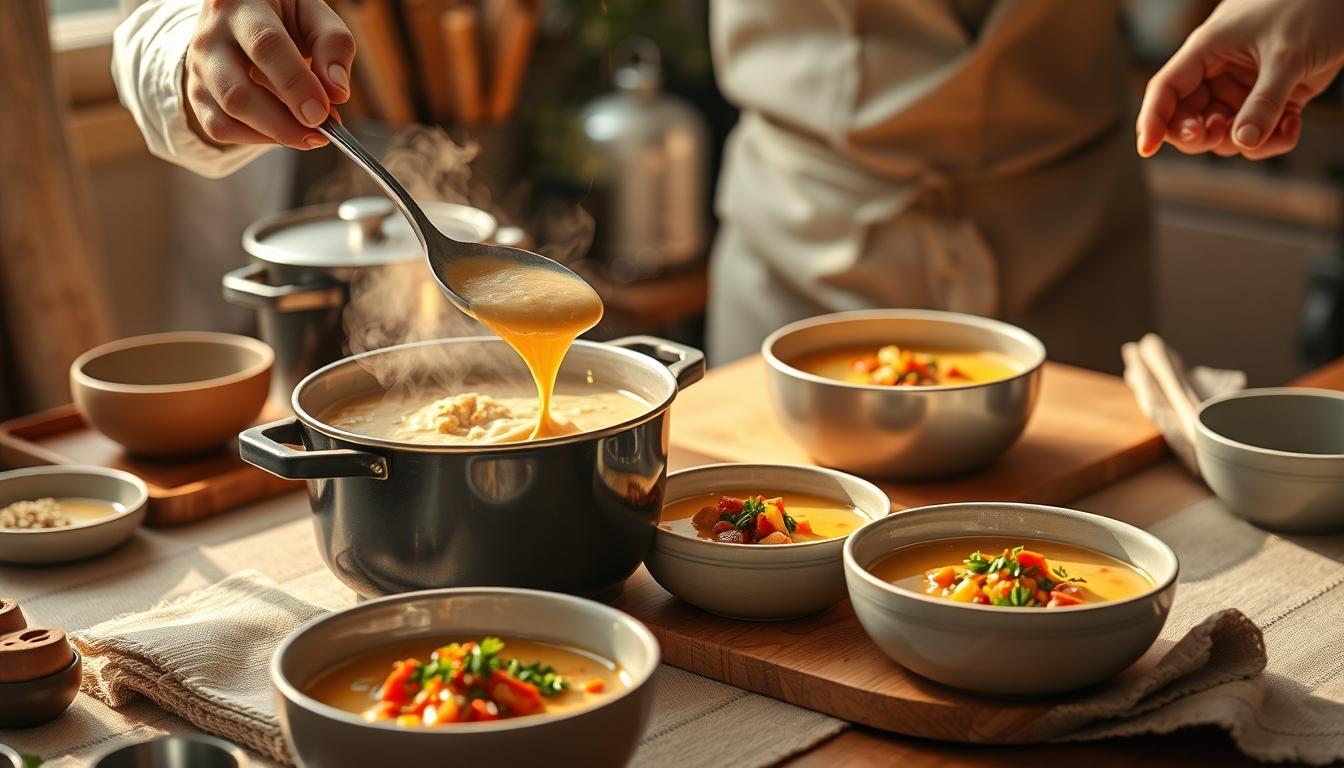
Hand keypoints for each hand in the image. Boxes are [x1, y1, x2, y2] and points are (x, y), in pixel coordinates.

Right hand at [183, 0, 355, 149]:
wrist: (241, 14)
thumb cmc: (284, 16)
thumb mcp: (313, 15)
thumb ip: (332, 45)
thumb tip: (337, 92)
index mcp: (241, 4)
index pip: (265, 45)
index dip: (295, 84)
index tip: (322, 114)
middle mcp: (210, 35)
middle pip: (238, 91)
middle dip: (283, 121)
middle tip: (321, 133)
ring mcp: (199, 66)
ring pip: (228, 114)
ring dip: (275, 134)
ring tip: (310, 135)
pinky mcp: (196, 93)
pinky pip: (221, 127)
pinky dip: (257, 139)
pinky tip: (284, 132)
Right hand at [1136, 0, 1343, 159]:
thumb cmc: (1314, 5)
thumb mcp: (1287, 56)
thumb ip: (1264, 102)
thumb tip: (1242, 142)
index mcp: (1208, 49)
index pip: (1166, 89)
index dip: (1152, 119)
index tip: (1146, 149)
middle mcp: (1220, 70)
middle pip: (1188, 118)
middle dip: (1202, 136)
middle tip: (1221, 133)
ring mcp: (1246, 86)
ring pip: (1226, 132)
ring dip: (1249, 141)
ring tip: (1282, 124)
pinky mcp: (1274, 96)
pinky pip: (1259, 131)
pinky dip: (1274, 138)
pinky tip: (1295, 122)